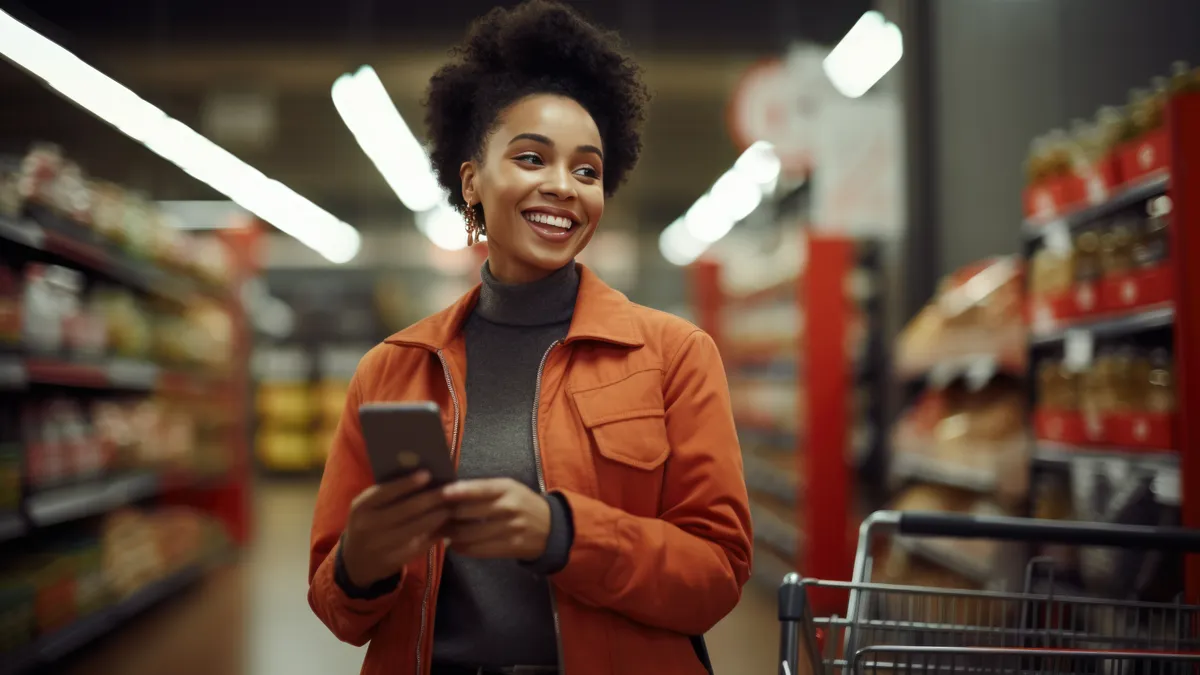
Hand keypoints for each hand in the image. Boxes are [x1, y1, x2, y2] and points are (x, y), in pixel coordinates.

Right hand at [341, 471, 450, 587]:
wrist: (355, 561)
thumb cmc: (367, 524)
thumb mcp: (368, 508)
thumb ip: (387, 495)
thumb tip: (421, 477)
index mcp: (361, 507)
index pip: (385, 491)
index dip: (407, 483)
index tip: (427, 474)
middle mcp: (368, 526)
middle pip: (406, 510)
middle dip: (430, 499)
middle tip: (449, 491)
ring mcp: (380, 545)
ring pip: (415, 529)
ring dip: (436, 517)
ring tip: (449, 507)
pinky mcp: (393, 561)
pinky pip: (418, 545)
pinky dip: (433, 534)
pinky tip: (444, 526)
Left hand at [440, 478, 550, 559]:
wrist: (551, 528)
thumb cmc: (522, 503)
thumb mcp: (509, 489)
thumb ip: (483, 490)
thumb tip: (449, 493)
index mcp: (507, 488)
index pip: (479, 489)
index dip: (459, 491)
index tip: (441, 493)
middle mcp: (508, 507)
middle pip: (468, 512)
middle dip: (447, 515)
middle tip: (432, 516)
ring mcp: (509, 529)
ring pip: (469, 534)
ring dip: (450, 534)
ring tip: (441, 532)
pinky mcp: (509, 547)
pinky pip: (478, 550)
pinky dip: (462, 548)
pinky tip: (455, 545)